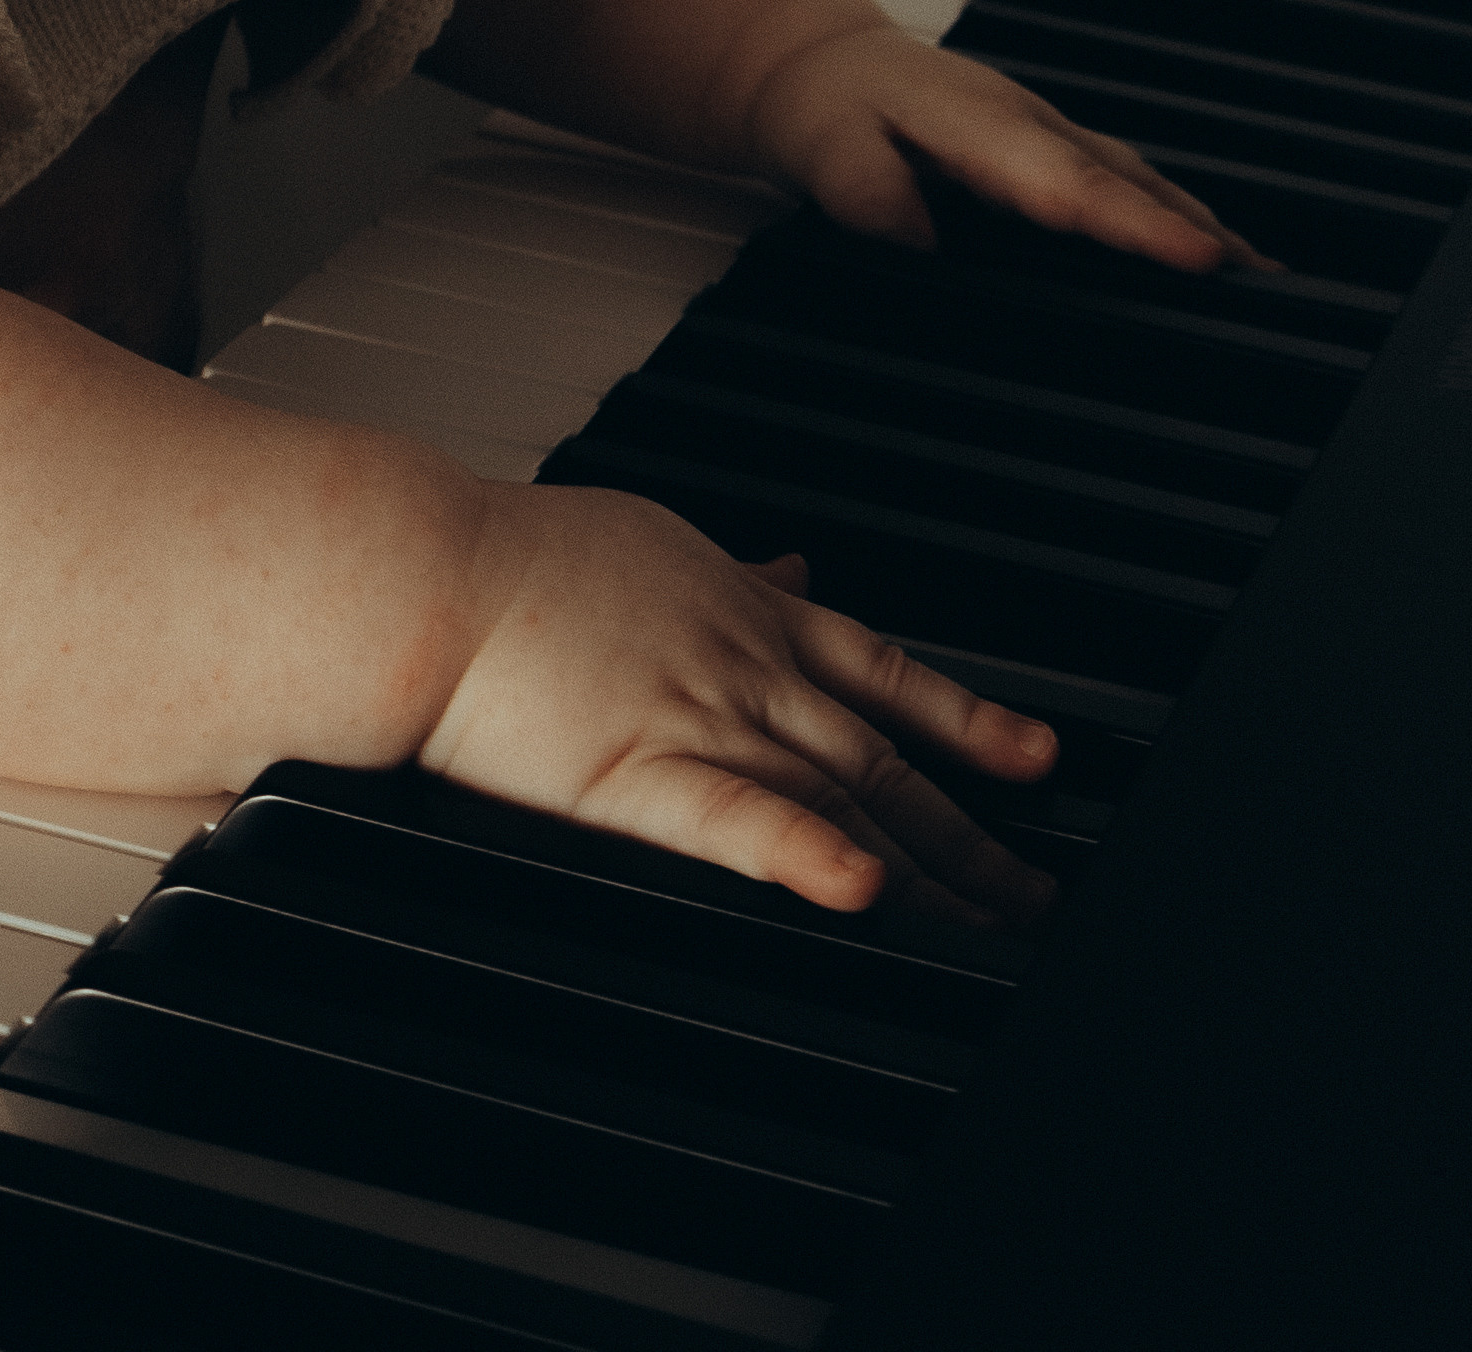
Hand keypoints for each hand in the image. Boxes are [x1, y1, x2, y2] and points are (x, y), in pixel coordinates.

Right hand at [427, 484, 1056, 924]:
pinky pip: (740, 821)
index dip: (970, 721)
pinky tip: (861, 890)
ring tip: (990, 929)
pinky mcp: (637, 773)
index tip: (1036, 762)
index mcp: (746, 609)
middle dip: (972, 832)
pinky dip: (808, 853)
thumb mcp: (653, 542)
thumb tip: (799, 566)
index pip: (887, 673)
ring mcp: (700, 717)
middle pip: (886, 757)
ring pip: (841, 798)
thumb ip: (737, 570)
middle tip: (1036, 894)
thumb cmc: (523, 560)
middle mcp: (745, 665)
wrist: (435, 575)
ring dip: (926, 871)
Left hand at [746, 21, 1270, 270]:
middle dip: (1198, 235)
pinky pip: (1122, 187)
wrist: (822, 64)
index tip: (1200, 260)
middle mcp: (1032, 127)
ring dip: (1198, 228)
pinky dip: (1173, 219)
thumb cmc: (827, 108)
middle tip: (1271, 295)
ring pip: (1137, 183)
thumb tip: (920, 243)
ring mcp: (1048, 136)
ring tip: (1264, 286)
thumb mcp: (824, 148)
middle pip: (1129, 184)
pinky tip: (1212, 256)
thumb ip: (867, 194)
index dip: (1137, 227)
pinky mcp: (1050, 153)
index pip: (1071, 187)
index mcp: (982, 127)